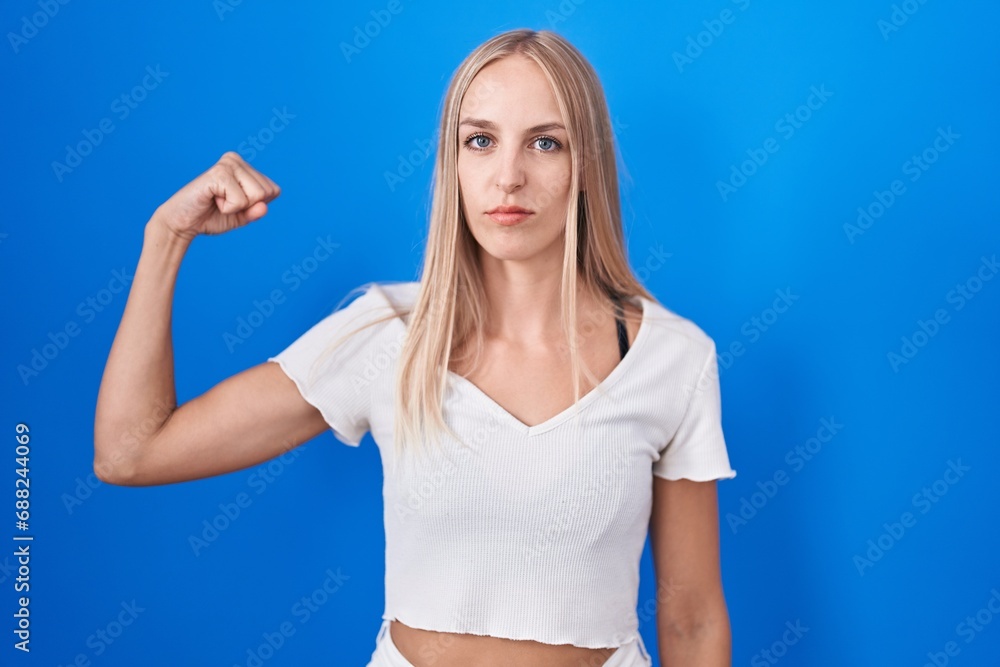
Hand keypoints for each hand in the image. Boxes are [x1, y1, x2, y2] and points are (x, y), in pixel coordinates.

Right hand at [152, 151, 280, 240]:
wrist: (183, 222)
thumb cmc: (211, 216)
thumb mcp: (242, 216)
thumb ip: (256, 212)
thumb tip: (264, 207)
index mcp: (245, 166)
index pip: (274, 191)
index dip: (256, 206)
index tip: (234, 203)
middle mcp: (237, 159)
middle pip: (266, 193)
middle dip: (247, 206)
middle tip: (224, 202)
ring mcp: (227, 164)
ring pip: (257, 196)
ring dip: (237, 207)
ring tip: (218, 200)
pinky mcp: (218, 173)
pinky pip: (240, 201)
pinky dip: (228, 209)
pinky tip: (213, 199)